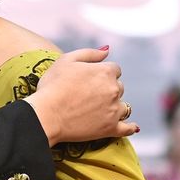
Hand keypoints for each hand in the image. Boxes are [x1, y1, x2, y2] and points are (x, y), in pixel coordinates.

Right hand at [25, 47, 139, 145]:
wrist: (46, 115)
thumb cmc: (52, 86)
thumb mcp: (66, 60)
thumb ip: (90, 53)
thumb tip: (107, 50)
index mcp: (105, 71)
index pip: (114, 69)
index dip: (103, 73)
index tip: (92, 80)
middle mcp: (114, 90)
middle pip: (119, 87)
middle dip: (108, 89)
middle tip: (91, 95)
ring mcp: (114, 110)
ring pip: (124, 106)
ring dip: (116, 106)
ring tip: (102, 110)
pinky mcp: (111, 128)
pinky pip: (127, 129)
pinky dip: (130, 128)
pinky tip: (133, 127)